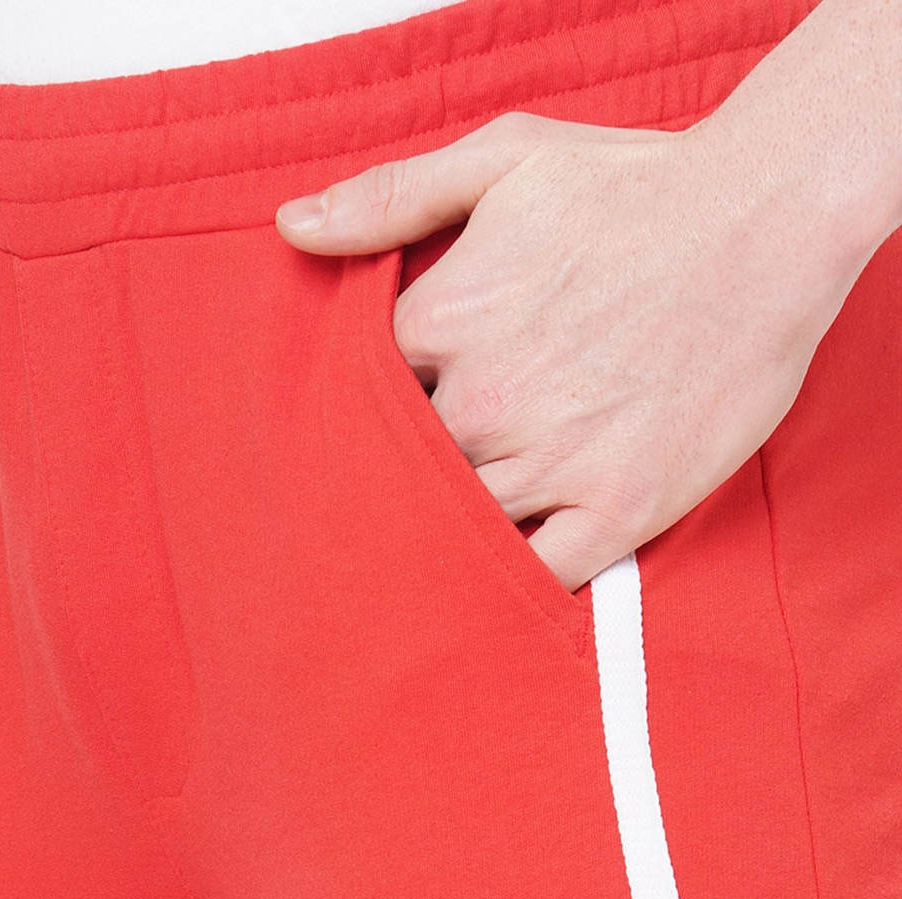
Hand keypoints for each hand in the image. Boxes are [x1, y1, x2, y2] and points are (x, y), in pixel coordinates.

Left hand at [274, 109, 864, 591]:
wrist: (765, 227)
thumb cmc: (633, 189)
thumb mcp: (505, 158)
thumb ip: (391, 198)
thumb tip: (292, 229)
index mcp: (444, 323)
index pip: (367, 394)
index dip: (377, 408)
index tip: (393, 414)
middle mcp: (484, 401)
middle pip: (407, 465)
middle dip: (405, 471)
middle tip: (417, 478)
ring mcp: (552, 461)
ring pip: (461, 522)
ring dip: (449, 528)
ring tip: (445, 534)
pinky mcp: (618, 507)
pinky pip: (538, 573)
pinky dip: (513, 580)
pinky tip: (498, 577)